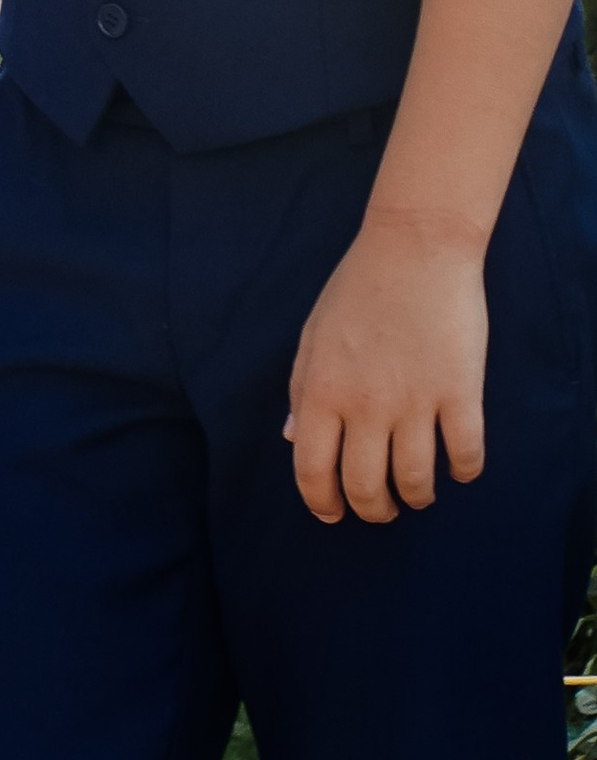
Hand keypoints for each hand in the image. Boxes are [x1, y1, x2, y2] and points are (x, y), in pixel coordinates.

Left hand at [286, 215, 489, 521]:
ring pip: (416, 483)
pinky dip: (462, 472)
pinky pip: (466, 457)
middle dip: (372, 510)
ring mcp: (415, 400)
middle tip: (380, 507)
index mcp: (321, 388)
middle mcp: (365, 403)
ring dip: (416, 497)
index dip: (321, 502)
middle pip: (365, 488)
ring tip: (417, 492)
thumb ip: (300, 387)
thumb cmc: (359, 286)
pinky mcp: (461, 393)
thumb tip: (292, 439)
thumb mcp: (314, 333)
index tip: (332, 513)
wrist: (416, 245)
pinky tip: (457, 466)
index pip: (312, 469)